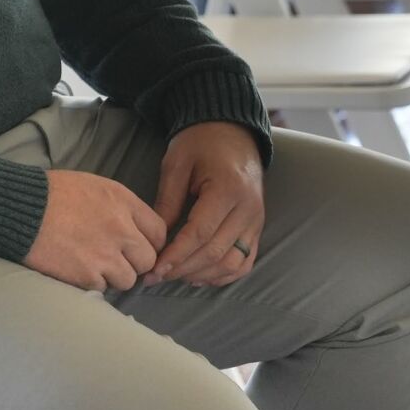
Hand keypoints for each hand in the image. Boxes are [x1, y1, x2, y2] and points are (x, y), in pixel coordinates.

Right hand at [25, 170, 165, 290]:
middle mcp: (120, 228)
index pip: (158, 231)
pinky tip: (75, 268)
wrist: (17, 209)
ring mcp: (105, 253)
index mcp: (123, 201)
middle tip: (114, 260)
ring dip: (112, 276)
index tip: (136, 248)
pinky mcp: (87, 274)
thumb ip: (118, 207)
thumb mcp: (92, 186)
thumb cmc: (49, 194)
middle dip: (133, 263)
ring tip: (91, 265)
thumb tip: (133, 231)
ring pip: (128, 279)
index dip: (149, 243)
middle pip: (148, 259)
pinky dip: (90, 282)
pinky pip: (102, 288)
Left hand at [143, 121, 265, 286]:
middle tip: (154, 277)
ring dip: (201, 275)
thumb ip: (167, 201)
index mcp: (227, 190)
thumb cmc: (200, 143)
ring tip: (172, 276)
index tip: (153, 269)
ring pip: (232, 263)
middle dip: (182, 269)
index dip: (175, 256)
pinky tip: (198, 277)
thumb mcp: (176, 164)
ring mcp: (256, 220)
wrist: (231, 132)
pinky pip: (245, 261)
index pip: (199, 234)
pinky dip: (223, 275)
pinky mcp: (257, 227)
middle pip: (215, 253)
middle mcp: (248, 209)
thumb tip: (155, 238)